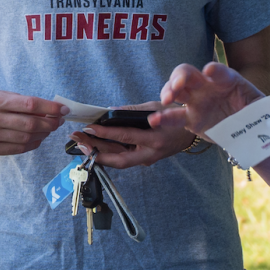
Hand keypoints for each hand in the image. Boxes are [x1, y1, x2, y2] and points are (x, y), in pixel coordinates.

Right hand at [0, 89, 66, 154]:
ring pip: (26, 138)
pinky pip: (18, 149)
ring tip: (49, 129)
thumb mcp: (2, 95)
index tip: (63, 109)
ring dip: (43, 134)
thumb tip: (52, 111)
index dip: (50, 108)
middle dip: (50, 123)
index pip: (30, 105)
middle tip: (59, 121)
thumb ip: (24, 103)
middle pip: (30, 124)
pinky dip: (33, 144)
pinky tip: (38, 138)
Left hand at [78, 101, 195, 168]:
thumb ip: (132, 112)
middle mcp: (150, 154)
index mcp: (154, 139)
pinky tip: (97, 145)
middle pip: (118, 159)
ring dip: (99, 153)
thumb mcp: (154, 108)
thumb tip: (109, 112)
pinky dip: (109, 153)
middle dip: (96, 151)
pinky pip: (124, 159)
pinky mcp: (144, 160)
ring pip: (119, 161)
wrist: (191, 132)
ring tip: (83, 143)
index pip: (125, 137)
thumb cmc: (175, 117)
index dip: (104, 133)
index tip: (88, 128)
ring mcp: (147, 160)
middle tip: (78, 141)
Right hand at [151, 62, 264, 134]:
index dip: (213, 70)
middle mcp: (207, 87)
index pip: (217, 71)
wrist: (250, 133)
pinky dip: (163, 118)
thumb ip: (256, 103)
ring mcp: (196, 102)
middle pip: (188, 74)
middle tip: (178, 85)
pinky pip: (174, 116)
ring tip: (166, 99)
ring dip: (168, 91)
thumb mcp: (260, 106)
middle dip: (180, 76)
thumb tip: (256, 106)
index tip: (209, 71)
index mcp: (225, 80)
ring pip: (176, 90)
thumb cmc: (255, 114)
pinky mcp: (190, 120)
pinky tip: (154, 121)